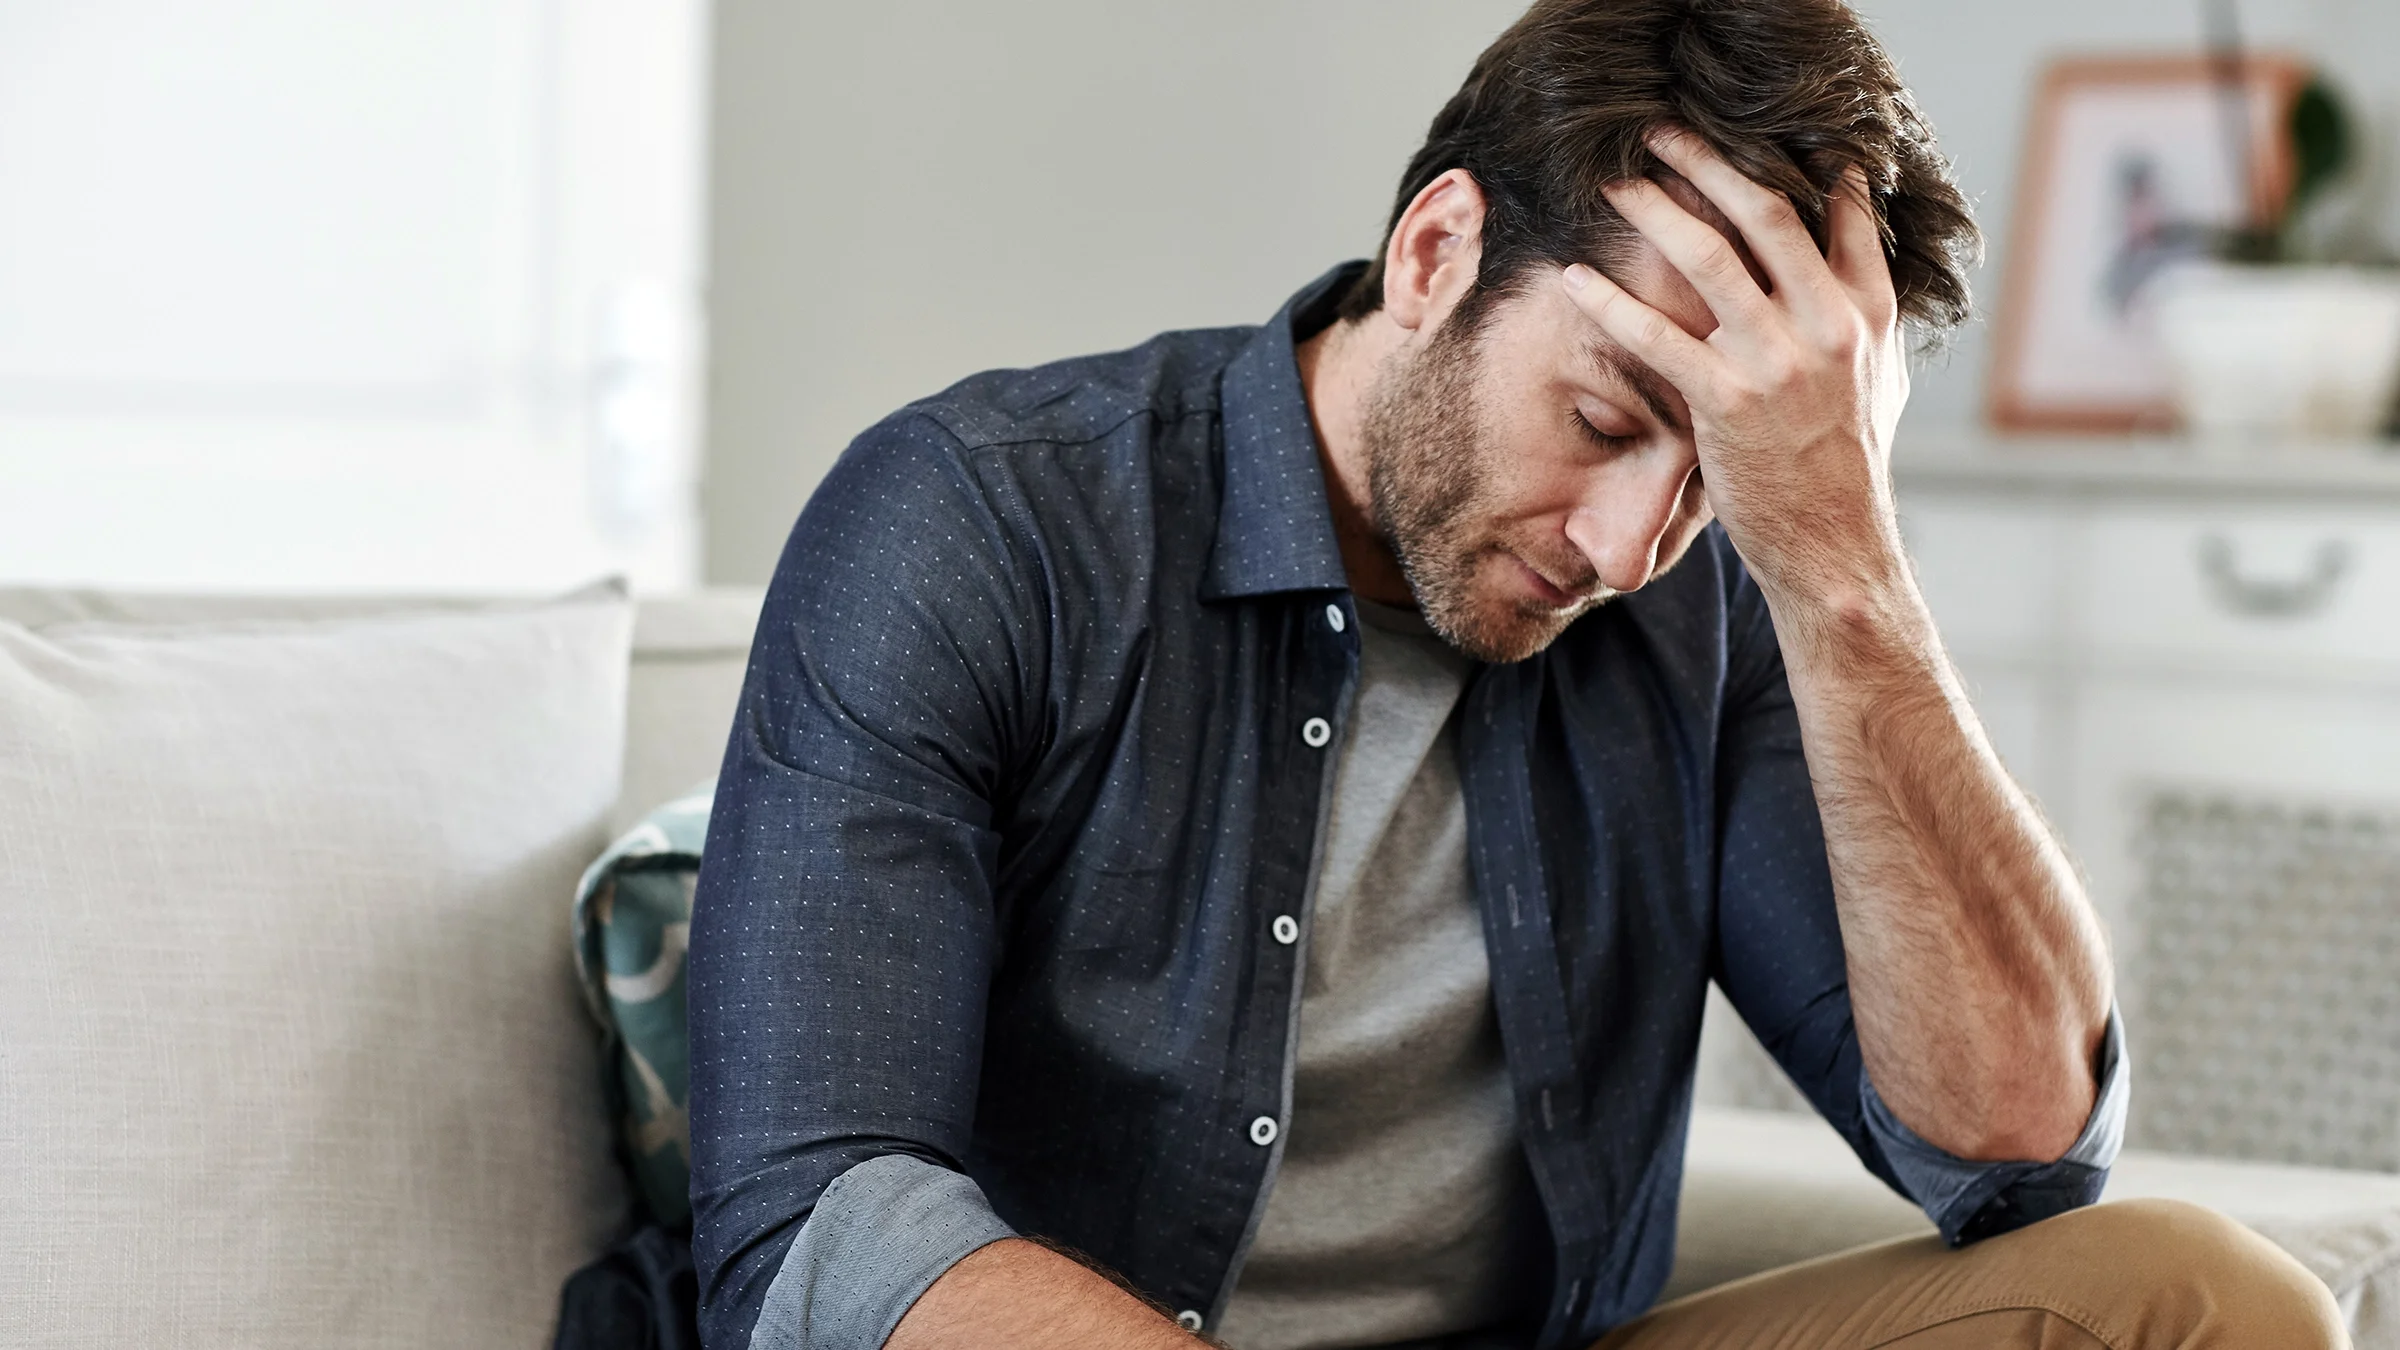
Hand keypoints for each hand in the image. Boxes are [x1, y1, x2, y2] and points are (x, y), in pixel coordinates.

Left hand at [1560, 131, 1911, 617]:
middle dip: (1707, 164)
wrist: (1835, 546)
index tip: (1755, 131)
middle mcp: (1829, 323)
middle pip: (1764, 212)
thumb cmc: (1848, 467)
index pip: (1840, 213)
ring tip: (1612, 185)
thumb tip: (1853, 264)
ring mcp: (1779, 360)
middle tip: (1661, 135)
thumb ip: (1864, 319)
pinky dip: (1610, 302)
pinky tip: (1575, 279)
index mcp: (1869, 312)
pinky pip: (1657, 336)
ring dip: (1652, 211)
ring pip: (1707, 257)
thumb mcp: (1880, 381)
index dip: (1799, 164)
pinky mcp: (1728, 401)